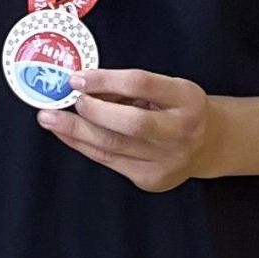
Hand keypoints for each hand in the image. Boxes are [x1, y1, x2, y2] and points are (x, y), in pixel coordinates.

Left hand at [37, 68, 219, 193]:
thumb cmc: (177, 109)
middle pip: (131, 123)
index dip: (104, 80)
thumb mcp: (164, 88)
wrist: (209, 144)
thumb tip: (80, 85)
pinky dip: (82, 145)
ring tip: (49, 118)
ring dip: (74, 131)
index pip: (141, 84)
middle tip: (63, 101)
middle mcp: (181, 130)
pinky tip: (65, 135)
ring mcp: (167, 159)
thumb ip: (126, 87)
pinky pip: (108, 160)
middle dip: (91, 111)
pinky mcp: (151, 179)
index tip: (76, 78)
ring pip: (113, 146)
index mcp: (186, 98)